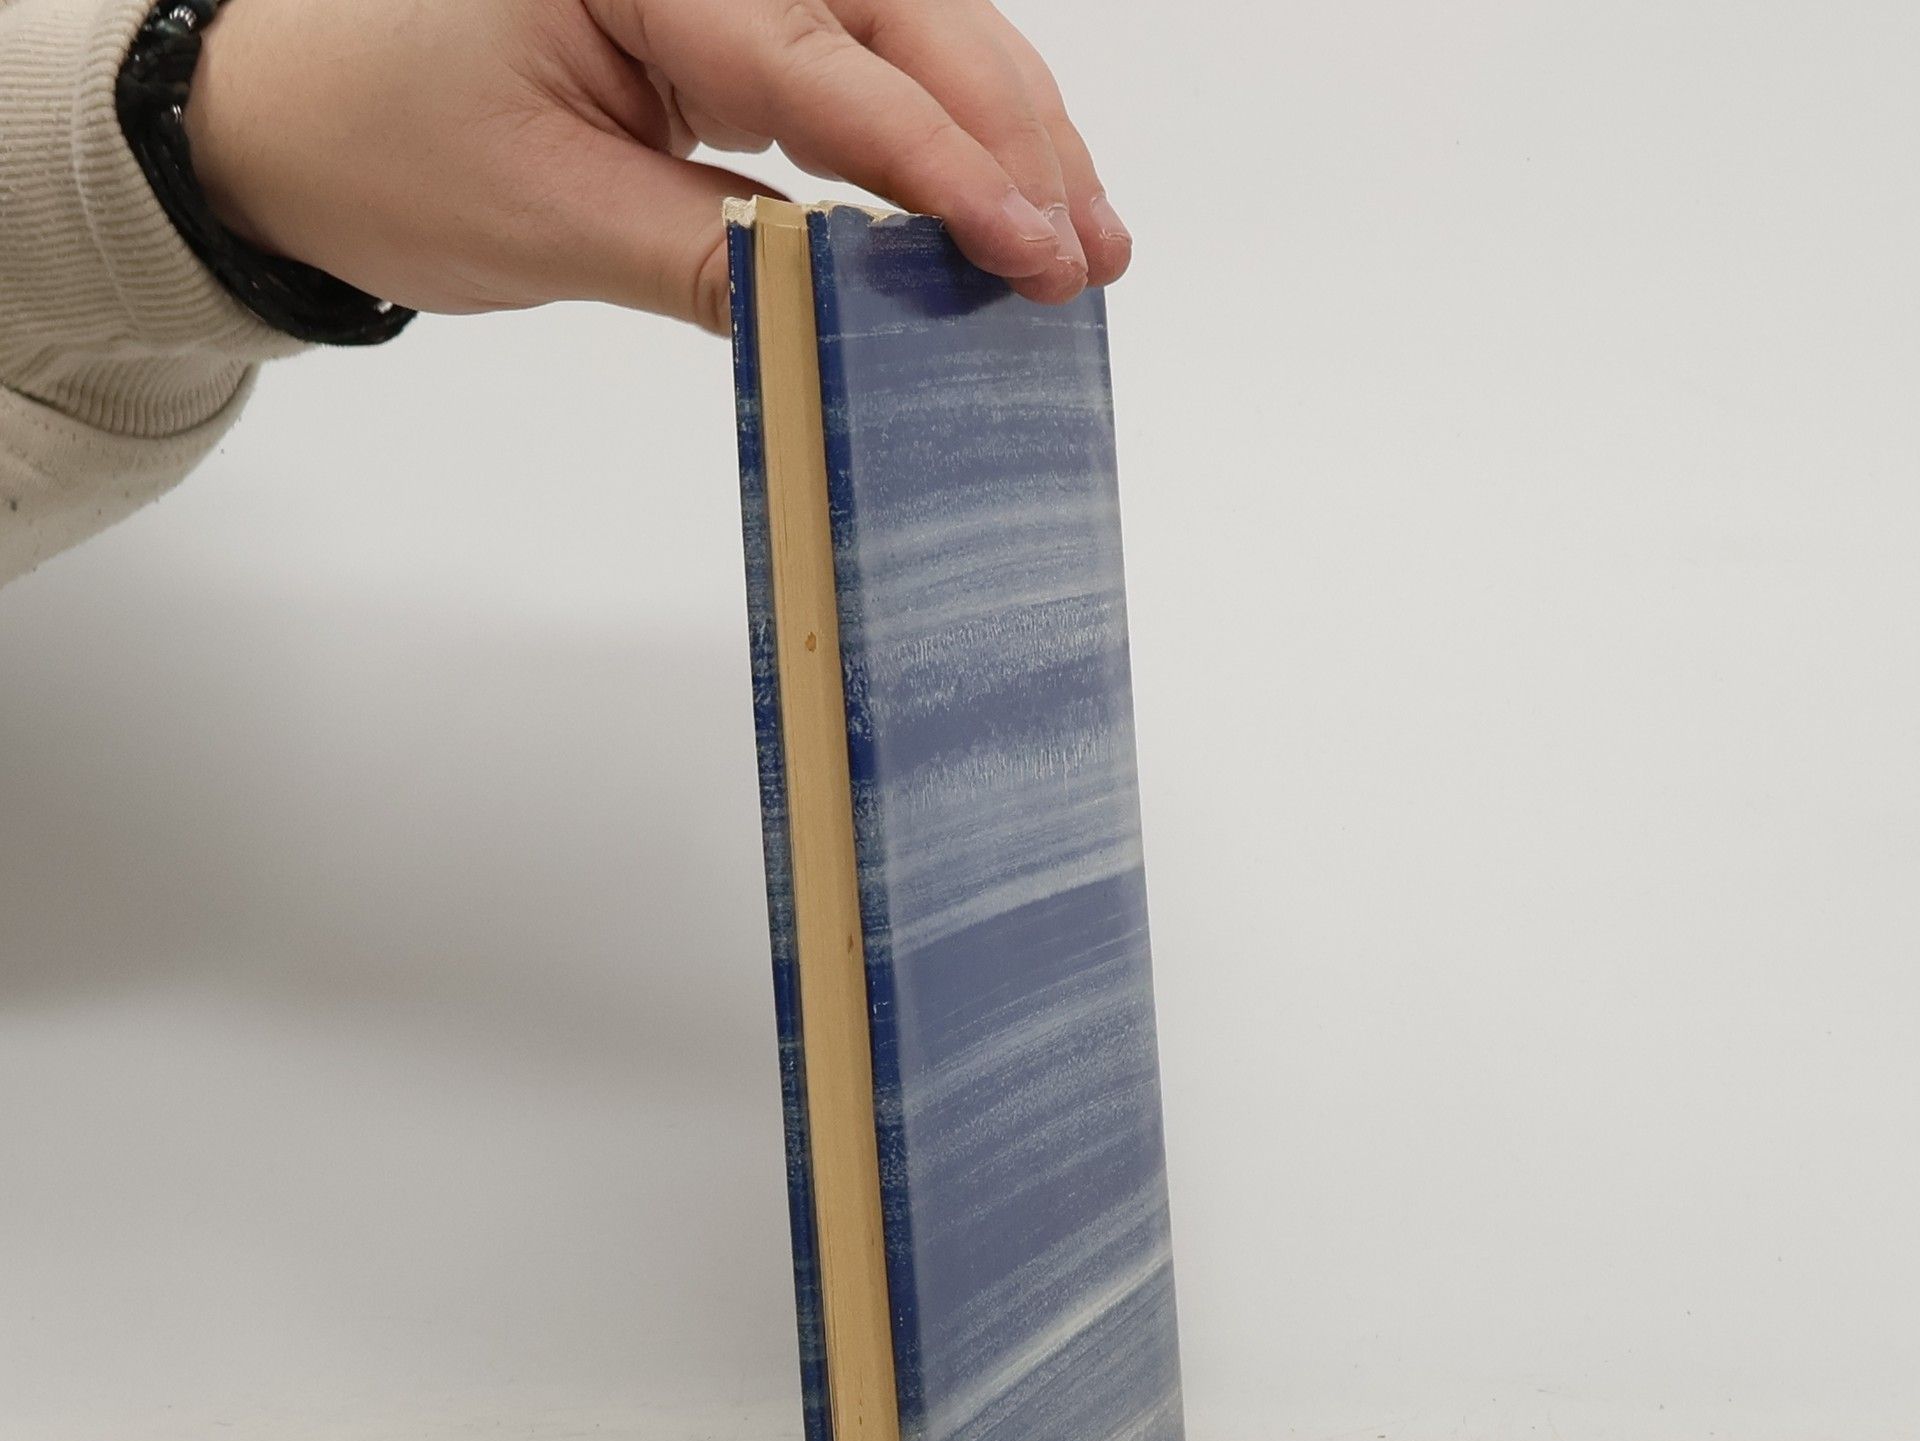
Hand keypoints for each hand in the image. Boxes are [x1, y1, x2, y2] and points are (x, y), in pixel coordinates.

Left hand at [182, 0, 1131, 331]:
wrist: (291, 123)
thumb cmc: (381, 145)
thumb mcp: (546, 220)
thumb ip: (710, 260)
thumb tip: (850, 311)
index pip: (833, 70)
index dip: (947, 172)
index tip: (1033, 254)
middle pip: (907, 23)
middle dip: (1012, 141)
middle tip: (1087, 256)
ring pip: (909, 35)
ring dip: (1004, 135)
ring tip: (1080, 238)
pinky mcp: (727, 20)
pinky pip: (865, 67)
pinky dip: (940, 139)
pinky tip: (995, 200)